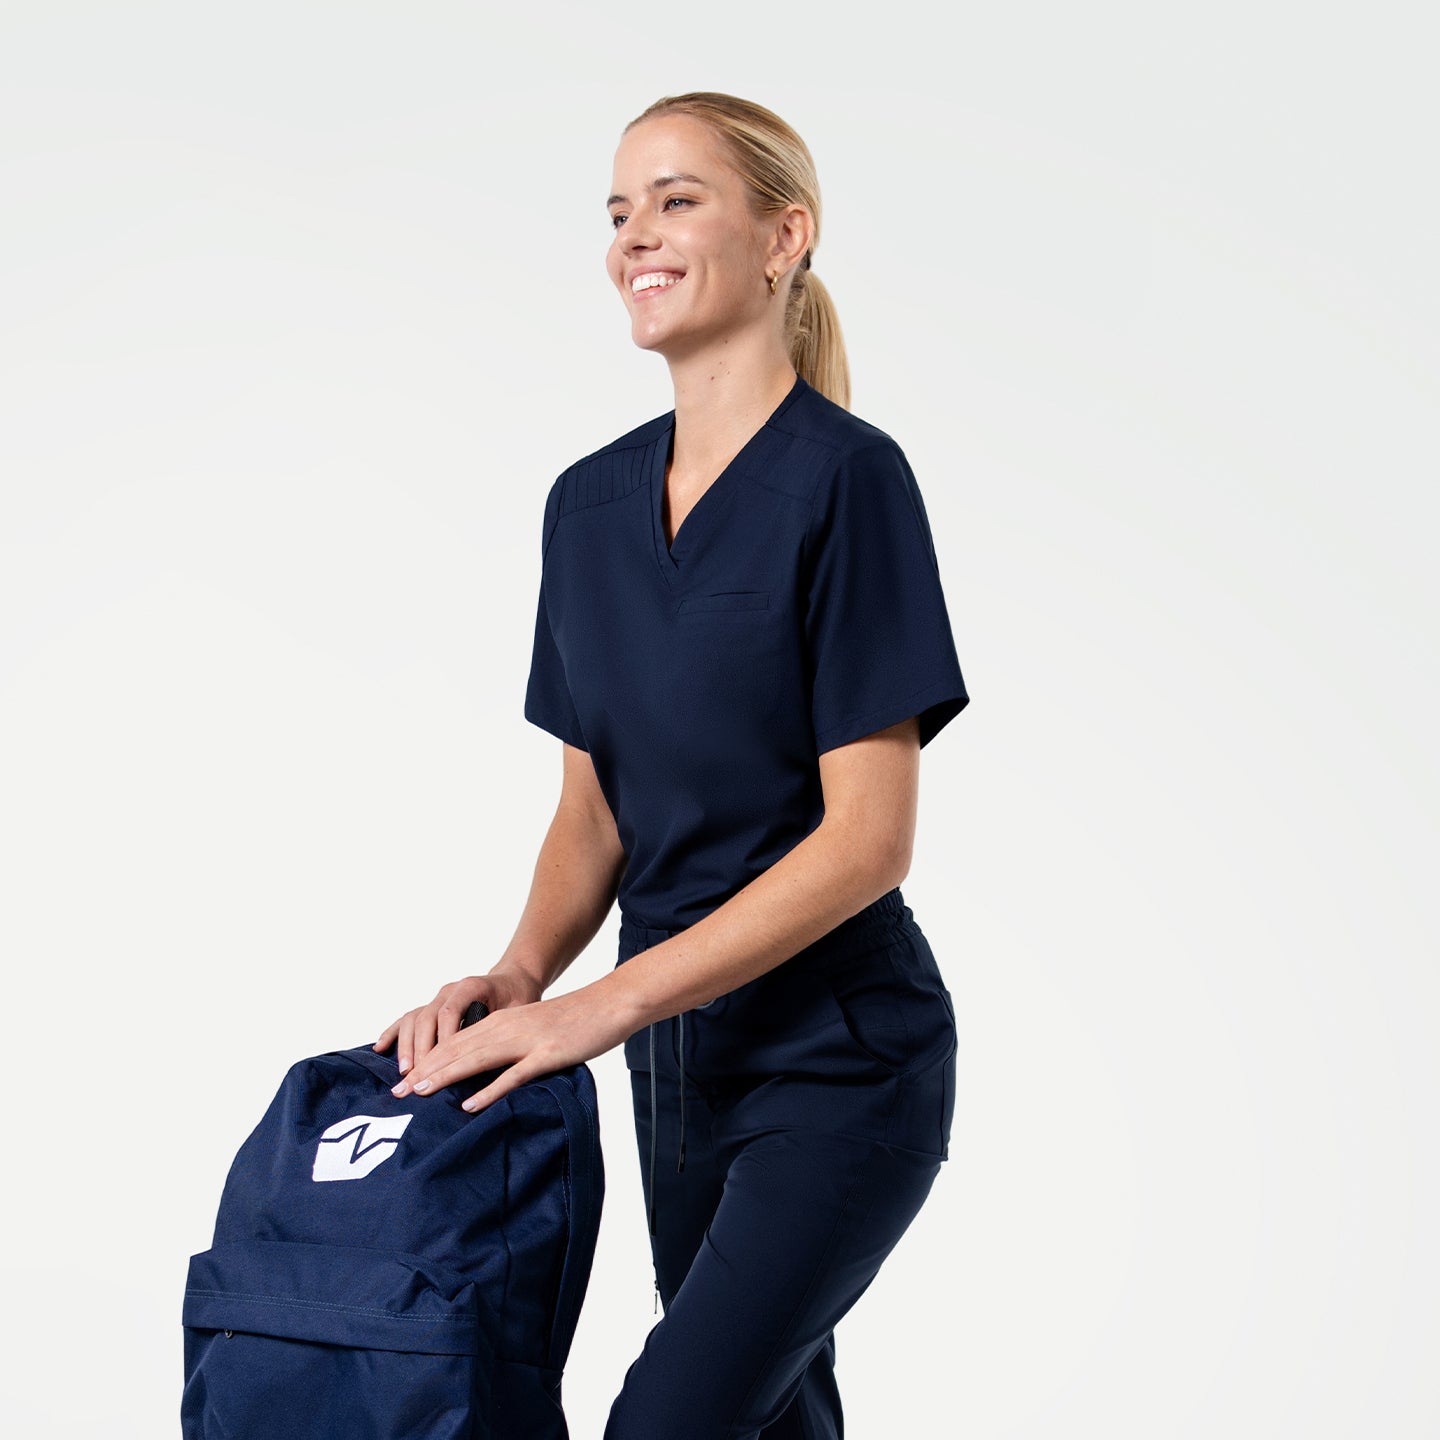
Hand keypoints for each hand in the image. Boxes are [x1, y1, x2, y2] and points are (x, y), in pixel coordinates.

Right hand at [374, 969, 544, 1075]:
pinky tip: (379, 1048)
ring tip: (405, 1072)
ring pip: (413, 1019)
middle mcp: (450, 990)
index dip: (441, 1041)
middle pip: (426, 1019)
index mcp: (471, 986)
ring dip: (406, 1046)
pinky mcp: (431, 1006)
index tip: (439, 1067)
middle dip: (419, 1051)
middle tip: (415, 1080)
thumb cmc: (519, 997)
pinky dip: (392, 1032)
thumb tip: (492, 1057)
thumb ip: (504, 1027)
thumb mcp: (520, 1009)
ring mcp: (438, 997)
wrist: (514, 980)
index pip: (448, 1013)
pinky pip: (407, 1018)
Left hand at [388, 982, 636, 1114]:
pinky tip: (470, 1105)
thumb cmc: (573, 1021)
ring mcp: (527, 1041)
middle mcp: (507, 1028)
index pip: (454, 1043)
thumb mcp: (532, 1029)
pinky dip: (489, 1091)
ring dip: (445, 1078)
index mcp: (501, 1022)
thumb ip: (507, 1047)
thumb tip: (482, 1074)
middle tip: (397, 1094)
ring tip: (419, 1095)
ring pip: (477, 1060)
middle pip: (457, 1051)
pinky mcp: (548, 1054)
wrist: (609, 1003)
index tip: (402, 1083)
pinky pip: (514, 1075)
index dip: (426, 1062)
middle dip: (425, 1072)